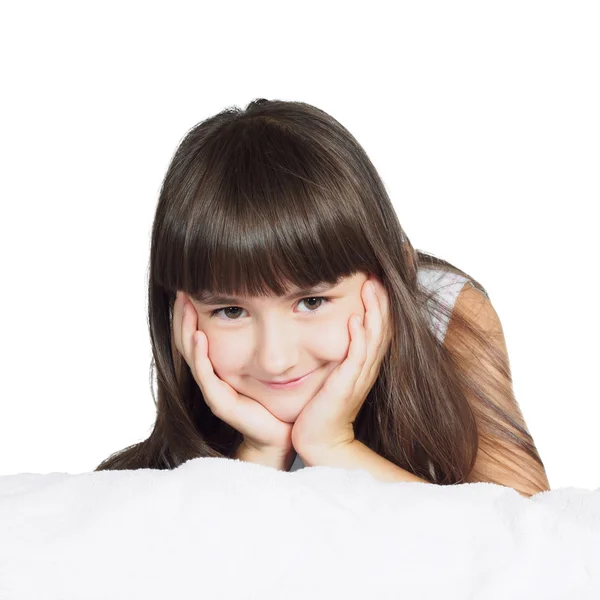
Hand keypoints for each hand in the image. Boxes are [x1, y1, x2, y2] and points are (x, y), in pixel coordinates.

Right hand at [173, 291, 293, 454]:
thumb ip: (267, 333)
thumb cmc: (280, 396)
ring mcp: (215, 388)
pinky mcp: (221, 402)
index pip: (197, 330)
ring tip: (185, 305)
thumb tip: (278, 300)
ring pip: (191, 354)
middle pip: (187, 339)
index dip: (191, 310)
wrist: (283, 432)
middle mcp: (212, 374)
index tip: (189, 283)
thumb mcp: (271, 358)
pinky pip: (205, 376)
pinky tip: (200, 336)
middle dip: (183, 314)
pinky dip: (200, 356)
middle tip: (180, 288)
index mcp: (219, 363)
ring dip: (186, 329)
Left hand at [291, 275, 390, 455]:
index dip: (381, 303)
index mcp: (365, 363)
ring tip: (371, 287)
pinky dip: (358, 338)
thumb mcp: (335, 374)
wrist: (320, 440)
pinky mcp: (346, 387)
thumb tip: (342, 325)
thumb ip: (340, 353)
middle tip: (377, 273)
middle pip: (382, 328)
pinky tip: (356, 320)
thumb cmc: (323, 407)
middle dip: (381, 300)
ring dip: (374, 312)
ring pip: (374, 338)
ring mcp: (359, 377)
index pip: (379, 327)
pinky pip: (356, 358)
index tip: (376, 277)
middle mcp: (366, 368)